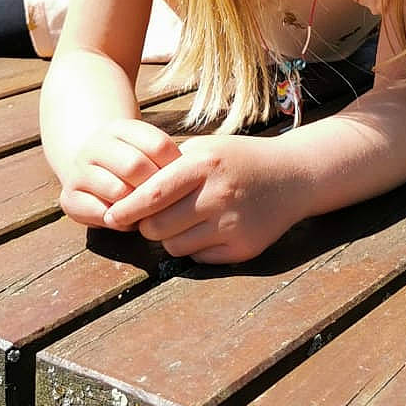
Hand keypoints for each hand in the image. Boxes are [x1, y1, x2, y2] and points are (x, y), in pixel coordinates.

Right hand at [56, 119, 181, 227]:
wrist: (91, 169)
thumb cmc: (134, 164)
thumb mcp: (148, 151)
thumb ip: (167, 160)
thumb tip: (187, 181)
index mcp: (120, 128)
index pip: (158, 145)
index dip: (175, 167)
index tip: (182, 180)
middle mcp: (95, 145)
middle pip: (136, 166)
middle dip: (154, 188)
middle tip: (165, 201)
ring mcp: (79, 170)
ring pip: (117, 191)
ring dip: (137, 207)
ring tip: (147, 212)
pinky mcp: (68, 198)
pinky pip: (100, 213)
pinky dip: (119, 222)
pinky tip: (127, 220)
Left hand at [101, 134, 297, 263]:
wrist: (293, 176)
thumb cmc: (240, 160)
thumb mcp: (206, 148)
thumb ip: (169, 165)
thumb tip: (126, 190)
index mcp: (204, 165)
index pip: (151, 194)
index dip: (125, 209)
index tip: (111, 216)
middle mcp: (218, 195)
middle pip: (156, 227)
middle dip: (146, 225)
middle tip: (152, 218)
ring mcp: (232, 224)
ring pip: (175, 247)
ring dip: (170, 238)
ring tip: (182, 222)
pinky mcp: (244, 248)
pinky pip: (199, 258)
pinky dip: (195, 248)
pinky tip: (208, 230)